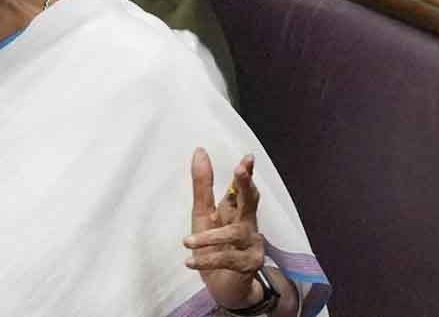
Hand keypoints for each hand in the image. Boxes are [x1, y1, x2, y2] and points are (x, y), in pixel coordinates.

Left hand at [184, 148, 264, 309]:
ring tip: (186, 241)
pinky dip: (207, 259)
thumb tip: (200, 151)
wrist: (223, 286)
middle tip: (239, 170)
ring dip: (209, 237)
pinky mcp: (250, 264)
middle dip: (245, 186)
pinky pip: (227, 259)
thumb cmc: (213, 246)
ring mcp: (252, 245)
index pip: (243, 188)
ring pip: (235, 234)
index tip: (247, 158)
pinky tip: (190, 262)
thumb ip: (202, 185)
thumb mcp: (202, 214)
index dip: (245, 174)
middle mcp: (248, 224)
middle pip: (250, 203)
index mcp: (236, 210)